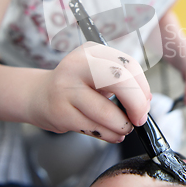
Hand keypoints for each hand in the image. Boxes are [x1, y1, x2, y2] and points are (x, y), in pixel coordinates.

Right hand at [27, 42, 150, 142]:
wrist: (40, 96)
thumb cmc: (78, 86)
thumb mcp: (98, 74)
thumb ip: (123, 82)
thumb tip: (145, 102)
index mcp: (92, 51)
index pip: (128, 64)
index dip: (143, 87)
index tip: (146, 101)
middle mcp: (77, 65)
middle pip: (120, 81)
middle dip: (137, 104)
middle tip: (140, 118)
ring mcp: (66, 89)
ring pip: (107, 112)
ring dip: (123, 126)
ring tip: (124, 128)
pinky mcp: (61, 113)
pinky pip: (95, 128)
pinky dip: (110, 135)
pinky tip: (111, 133)